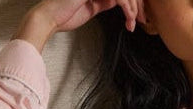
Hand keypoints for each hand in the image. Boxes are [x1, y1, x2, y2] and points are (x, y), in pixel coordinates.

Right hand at [21, 0, 143, 48]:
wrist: (49, 19)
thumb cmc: (65, 15)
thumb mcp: (91, 8)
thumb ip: (104, 1)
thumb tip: (118, 2)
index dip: (133, 2)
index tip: (138, 16)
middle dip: (138, 5)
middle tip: (143, 19)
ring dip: (133, 8)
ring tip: (134, 22)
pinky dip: (127, 9)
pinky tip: (128, 19)